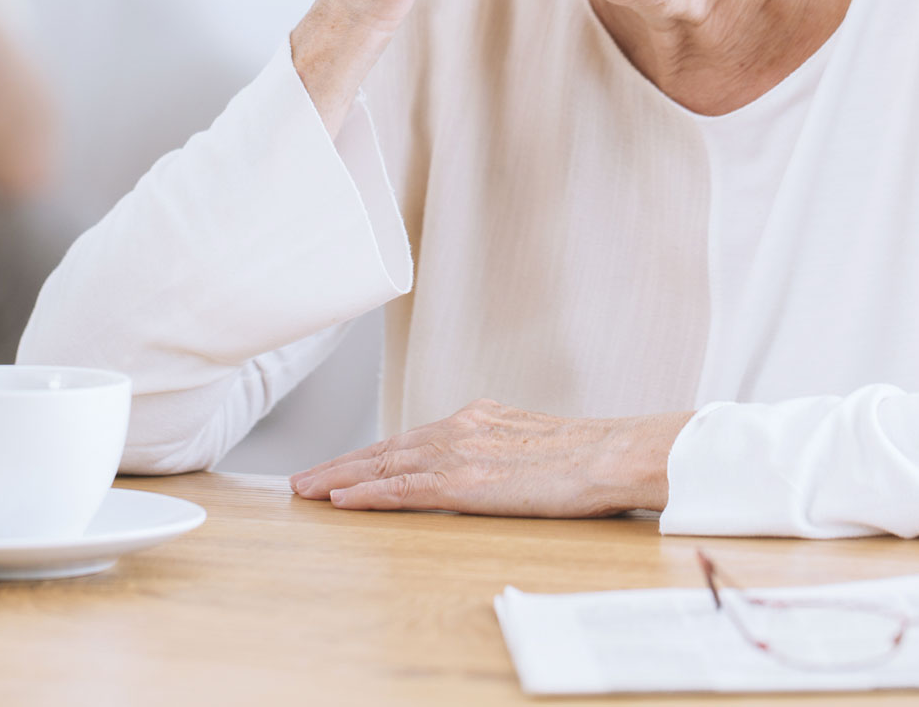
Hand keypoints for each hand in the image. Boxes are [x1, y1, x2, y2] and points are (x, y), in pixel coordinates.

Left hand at [288, 399, 692, 517]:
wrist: (616, 453)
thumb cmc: (591, 456)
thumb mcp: (535, 443)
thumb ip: (502, 450)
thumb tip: (492, 468)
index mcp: (479, 418)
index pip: (410, 440)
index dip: (370, 455)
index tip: (342, 467)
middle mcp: (462, 427)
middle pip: (387, 448)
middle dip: (341, 465)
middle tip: (302, 480)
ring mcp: (462, 450)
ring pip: (385, 465)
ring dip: (340, 478)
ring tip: (306, 491)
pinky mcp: (468, 479)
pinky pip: (405, 488)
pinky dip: (368, 493)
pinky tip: (341, 501)